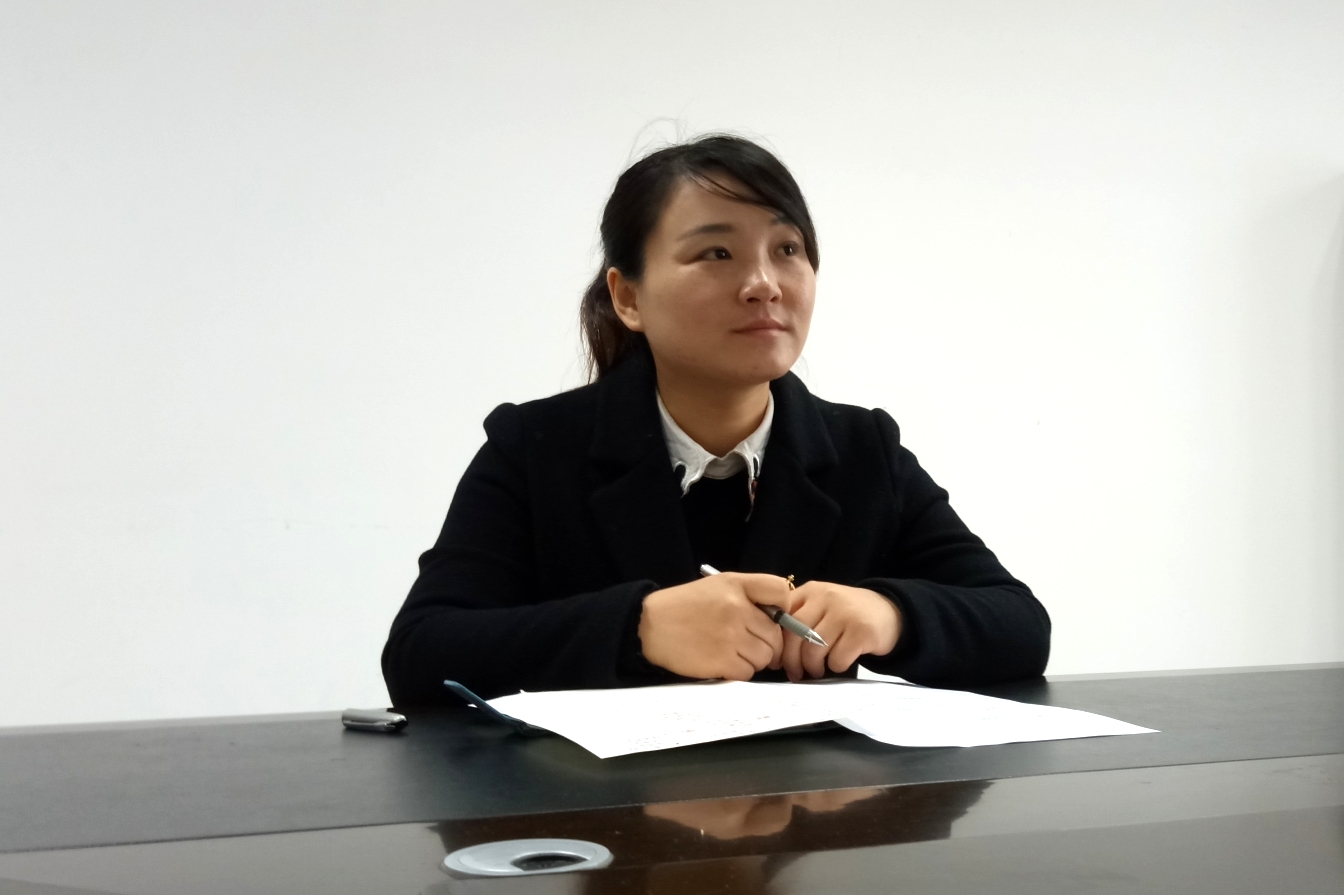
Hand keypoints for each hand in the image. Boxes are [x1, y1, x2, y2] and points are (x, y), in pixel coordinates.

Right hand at [638, 573, 793, 680]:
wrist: (649, 626)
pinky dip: (740, 671)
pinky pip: (748, 672)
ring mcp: (730, 636)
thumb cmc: (686, 606)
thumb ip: (752, 595)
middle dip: (768, 642)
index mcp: (737, 585)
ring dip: (754, 659)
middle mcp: (737, 609)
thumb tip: (784, 618)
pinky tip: (724, 662)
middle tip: (750, 643)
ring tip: (734, 652)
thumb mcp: (718, 586)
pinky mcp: (722, 661)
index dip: (783, 608)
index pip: (781, 591)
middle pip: (776, 634)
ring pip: (765, 656)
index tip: (774, 618)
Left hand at [779, 582, 900, 681]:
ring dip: (813, 667)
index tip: (777, 661)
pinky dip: (835, 667)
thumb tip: (774, 651)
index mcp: (810, 591)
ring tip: (817, 670)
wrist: (889, 612)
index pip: (781, 617)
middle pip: (795, 634)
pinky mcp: (862, 631)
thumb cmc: (847, 615)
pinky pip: (837, 658)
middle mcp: (826, 598)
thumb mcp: (821, 606)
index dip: (776, 643)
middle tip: (795, 673)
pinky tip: (839, 664)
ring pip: (814, 649)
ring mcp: (844, 613)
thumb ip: (799, 618)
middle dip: (791, 660)